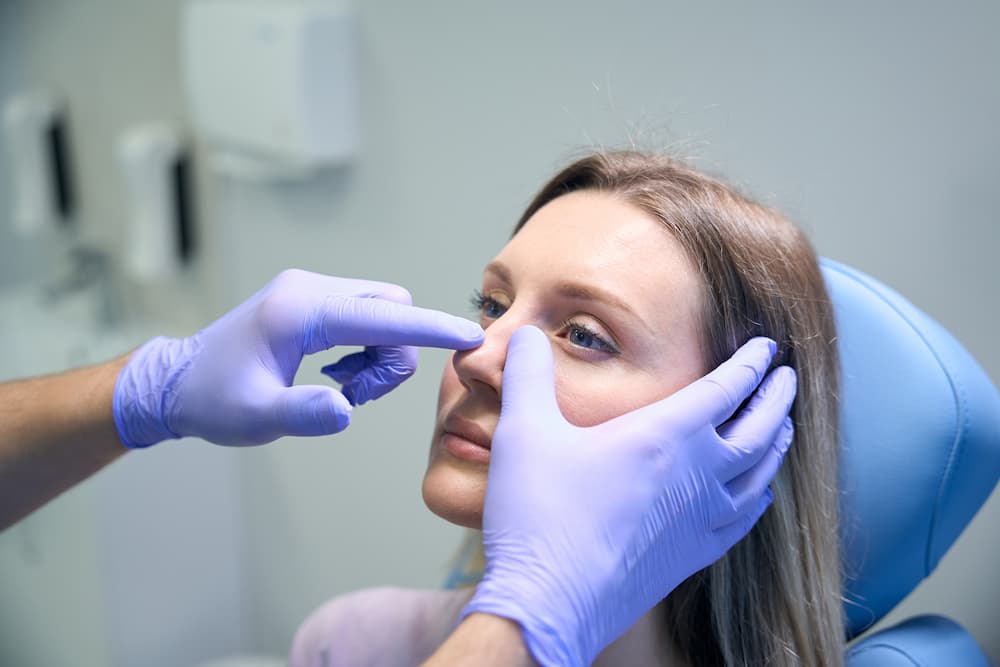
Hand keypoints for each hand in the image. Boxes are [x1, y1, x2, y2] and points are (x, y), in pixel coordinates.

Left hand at [113, 269, 483, 447]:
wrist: (178, 382)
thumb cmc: (214, 400)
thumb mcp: (257, 417)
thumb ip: (304, 413)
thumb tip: (346, 410)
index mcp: (299, 311)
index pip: (382, 316)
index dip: (429, 329)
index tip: (470, 336)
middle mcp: (310, 289)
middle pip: (391, 310)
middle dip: (394, 355)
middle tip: (356, 394)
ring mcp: (311, 290)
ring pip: (382, 314)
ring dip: (379, 356)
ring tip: (341, 388)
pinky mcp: (311, 300)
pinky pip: (365, 316)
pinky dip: (366, 348)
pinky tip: (335, 373)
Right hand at [462, 327, 795, 666]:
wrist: (547, 602)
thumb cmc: (538, 515)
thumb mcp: (523, 431)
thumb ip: (528, 374)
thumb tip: (528, 334)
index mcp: (662, 436)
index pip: (724, 389)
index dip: (750, 363)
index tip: (766, 346)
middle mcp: (694, 474)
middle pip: (757, 429)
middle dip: (775, 398)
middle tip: (788, 377)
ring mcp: (698, 519)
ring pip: (759, 475)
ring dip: (775, 445)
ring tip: (782, 427)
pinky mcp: (690, 556)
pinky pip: (742, 521)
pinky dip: (758, 499)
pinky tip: (759, 496)